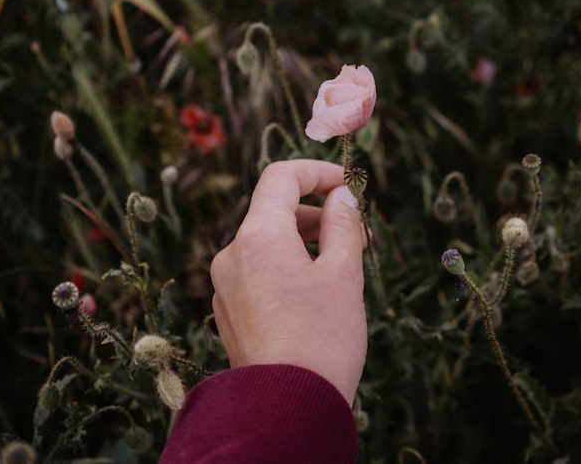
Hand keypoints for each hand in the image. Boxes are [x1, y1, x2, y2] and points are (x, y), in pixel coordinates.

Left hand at [209, 159, 367, 403]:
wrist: (287, 407)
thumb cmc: (322, 338)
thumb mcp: (344, 274)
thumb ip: (343, 225)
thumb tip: (342, 196)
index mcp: (258, 236)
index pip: (281, 177)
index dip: (316, 172)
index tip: (346, 184)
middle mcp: (232, 254)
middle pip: (272, 210)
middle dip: (315, 213)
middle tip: (355, 234)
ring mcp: (225, 285)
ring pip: (265, 243)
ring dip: (301, 242)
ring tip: (339, 267)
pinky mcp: (227, 312)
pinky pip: (256, 272)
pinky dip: (284, 268)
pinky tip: (313, 296)